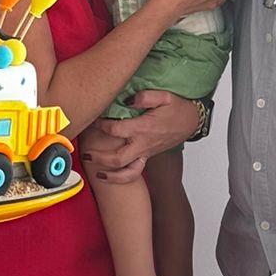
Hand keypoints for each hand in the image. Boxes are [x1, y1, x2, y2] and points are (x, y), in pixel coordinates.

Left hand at [81, 92, 198, 180]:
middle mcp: (143, 144)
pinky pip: (135, 173)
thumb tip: (126, 101)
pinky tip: (109, 176)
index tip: (92, 119)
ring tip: (95, 173)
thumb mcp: (164, 96)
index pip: (115, 129)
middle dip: (99, 157)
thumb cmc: (177, 108)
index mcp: (143, 128)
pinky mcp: (147, 156)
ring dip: (110, 175)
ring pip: (126, 171)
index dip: (100, 125)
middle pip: (117, 158)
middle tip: (84, 152)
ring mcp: (145, 153)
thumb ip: (144, 97)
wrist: (192, 121)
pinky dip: (121, 178)